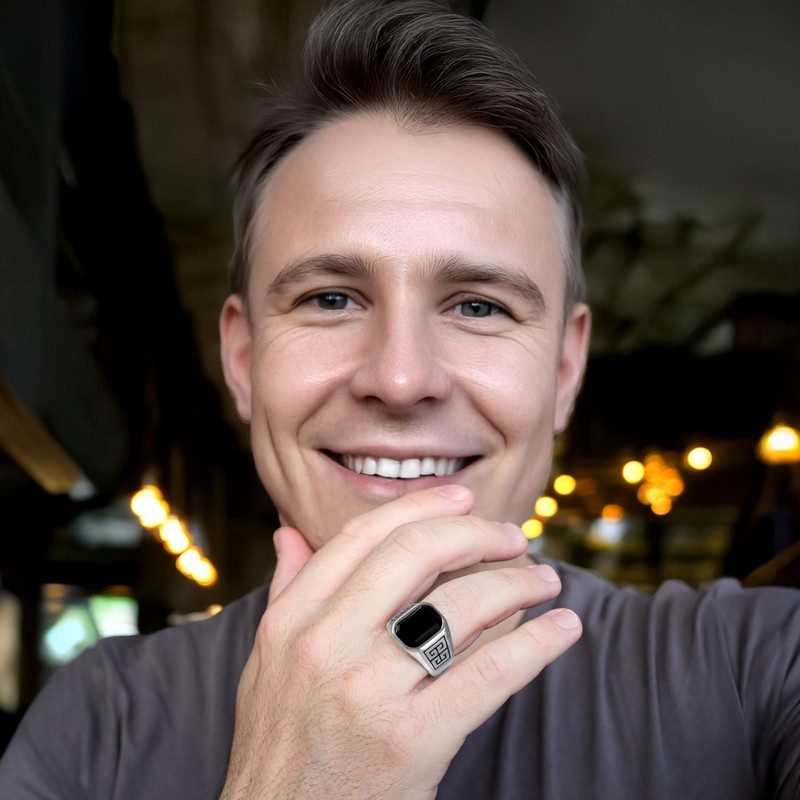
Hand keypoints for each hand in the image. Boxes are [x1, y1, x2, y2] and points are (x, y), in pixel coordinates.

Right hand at [220, 486, 580, 799]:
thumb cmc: (281, 745)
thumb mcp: (267, 663)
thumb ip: (286, 591)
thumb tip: (289, 532)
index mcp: (291, 619)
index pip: (363, 536)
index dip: (421, 506)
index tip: (463, 497)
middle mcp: (326, 644)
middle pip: (416, 553)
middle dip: (478, 533)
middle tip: (514, 536)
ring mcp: (369, 691)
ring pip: (461, 605)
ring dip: (518, 582)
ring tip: (545, 580)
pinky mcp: (414, 741)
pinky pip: (490, 672)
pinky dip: (538, 643)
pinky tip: (563, 628)